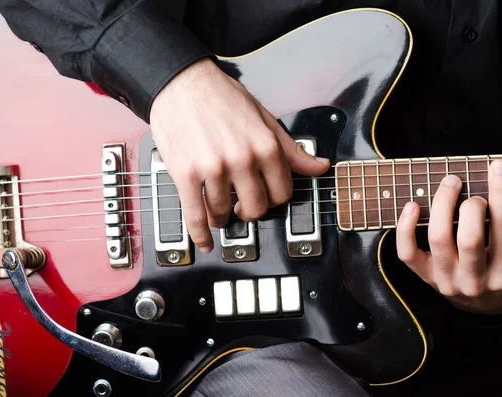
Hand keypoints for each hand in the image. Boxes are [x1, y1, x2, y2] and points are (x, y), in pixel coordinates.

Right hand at [150, 58, 330, 252]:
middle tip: (242, 209)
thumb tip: (320, 166)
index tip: (266, 200)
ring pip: (223, 213)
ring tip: (220, 215)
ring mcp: (213, 168)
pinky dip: (199, 234)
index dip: (275, 200)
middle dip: (250, 212)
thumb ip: (291, 149)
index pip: (282, 193)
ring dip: (222, 220)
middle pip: (256, 209)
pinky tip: (204, 240)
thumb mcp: (265, 119)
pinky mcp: (185, 174)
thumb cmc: (222, 97)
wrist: (182, 83)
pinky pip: (194, 215)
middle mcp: (242, 159)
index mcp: (266, 146)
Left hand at [395, 159, 501, 313]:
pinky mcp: (426, 278)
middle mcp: (477, 280)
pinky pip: (407, 253)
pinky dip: (405, 227)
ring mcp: (448, 280)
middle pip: (470, 237)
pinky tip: (412, 206)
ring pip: (438, 239)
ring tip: (449, 183)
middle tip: (468, 183)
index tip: (498, 166)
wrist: (488, 308)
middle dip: (470, 204)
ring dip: (441, 205)